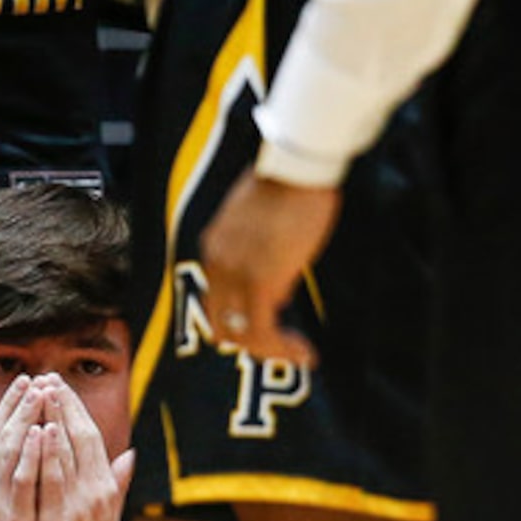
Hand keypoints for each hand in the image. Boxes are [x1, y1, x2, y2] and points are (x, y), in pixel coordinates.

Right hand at [0, 373, 43, 520]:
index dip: (6, 406)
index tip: (24, 382)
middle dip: (17, 404)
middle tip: (34, 376)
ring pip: (10, 451)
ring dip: (25, 419)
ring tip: (41, 392)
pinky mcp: (13, 519)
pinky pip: (23, 481)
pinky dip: (31, 455)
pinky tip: (41, 433)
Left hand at [31, 378, 131, 520]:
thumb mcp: (108, 517)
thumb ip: (117, 483)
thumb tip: (131, 456)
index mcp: (104, 488)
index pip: (91, 438)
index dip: (75, 409)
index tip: (60, 385)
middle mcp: (95, 492)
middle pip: (81, 437)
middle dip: (64, 404)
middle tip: (48, 375)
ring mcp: (79, 506)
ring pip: (68, 452)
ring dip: (55, 418)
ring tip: (43, 389)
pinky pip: (54, 481)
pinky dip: (50, 453)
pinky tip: (43, 429)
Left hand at [196, 171, 339, 367]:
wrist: (297, 166)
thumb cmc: (293, 183)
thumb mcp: (266, 222)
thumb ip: (263, 254)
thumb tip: (280, 287)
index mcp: (215, 245)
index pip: (218, 298)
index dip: (245, 316)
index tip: (279, 319)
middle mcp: (216, 263)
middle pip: (221, 324)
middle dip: (253, 341)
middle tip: (285, 346)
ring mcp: (234, 274)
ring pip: (239, 334)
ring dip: (271, 351)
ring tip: (301, 354)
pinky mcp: (259, 281)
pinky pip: (262, 331)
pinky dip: (282, 349)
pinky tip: (305, 352)